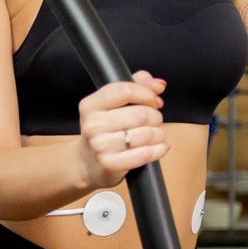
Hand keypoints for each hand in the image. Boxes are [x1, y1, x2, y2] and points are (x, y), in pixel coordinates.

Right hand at [75, 69, 168, 189]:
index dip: (146, 94)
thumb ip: (137, 84)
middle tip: (154, 121)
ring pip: (147, 134)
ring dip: (159, 134)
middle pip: (141, 114)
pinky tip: (159, 147)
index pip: (125, 90)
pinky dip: (159, 149)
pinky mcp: (110, 164)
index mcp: (91, 105)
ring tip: (155, 135)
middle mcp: (92, 125)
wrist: (88, 163)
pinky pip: (145, 154)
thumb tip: (159, 85)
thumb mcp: (114, 103)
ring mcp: (100, 146)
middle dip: (156, 117)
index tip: (153, 100)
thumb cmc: (106, 130)